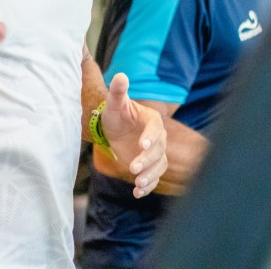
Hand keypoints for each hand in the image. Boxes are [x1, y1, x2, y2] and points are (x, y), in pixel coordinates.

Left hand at [99, 72, 167, 197]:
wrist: (113, 129)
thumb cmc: (115, 113)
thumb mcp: (114, 103)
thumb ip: (119, 91)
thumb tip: (121, 75)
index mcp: (152, 120)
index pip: (155, 129)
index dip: (151, 136)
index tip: (143, 144)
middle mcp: (158, 138)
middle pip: (158, 151)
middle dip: (147, 160)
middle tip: (133, 168)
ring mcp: (155, 153)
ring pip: (158, 167)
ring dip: (150, 177)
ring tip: (138, 185)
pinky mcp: (150, 166)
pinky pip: (153, 178)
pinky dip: (148, 186)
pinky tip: (138, 194)